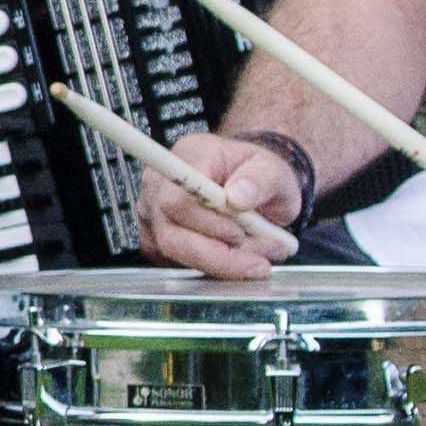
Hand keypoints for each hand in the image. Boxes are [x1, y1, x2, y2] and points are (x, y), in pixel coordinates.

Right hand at [136, 128, 301, 284]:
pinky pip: (180, 263)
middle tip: (260, 263)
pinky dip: (214, 266)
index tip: (240, 235)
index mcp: (189, 158)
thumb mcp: (272, 170)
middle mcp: (159, 186)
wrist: (248, 184)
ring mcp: (153, 214)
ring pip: (176, 253)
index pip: (179, 199)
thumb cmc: (257, 175)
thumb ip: (260, 181)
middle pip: (171, 235)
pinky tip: (240, 259)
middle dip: (219, 256)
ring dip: (221, 263)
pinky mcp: (156, 240)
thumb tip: (238, 198)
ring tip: (259, 260)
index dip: (208, 224)